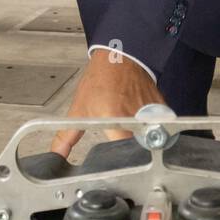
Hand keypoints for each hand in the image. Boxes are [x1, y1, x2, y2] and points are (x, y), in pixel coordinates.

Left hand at [51, 47, 167, 156]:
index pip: (124, 153)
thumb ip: (66, 137)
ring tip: (133, 133)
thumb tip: (56, 155)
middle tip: (123, 147)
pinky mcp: (163, 109)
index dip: (119, 162)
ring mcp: (153, 112)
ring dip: (142, 142)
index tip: (114, 162)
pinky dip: (152, 130)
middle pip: (139, 150)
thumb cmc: (100, 79)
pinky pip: (160, 128)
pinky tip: (143, 124)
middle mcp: (137, 116)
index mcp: (116, 117)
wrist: (119, 56)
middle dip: (131, 154)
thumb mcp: (79, 109)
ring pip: (152, 140)